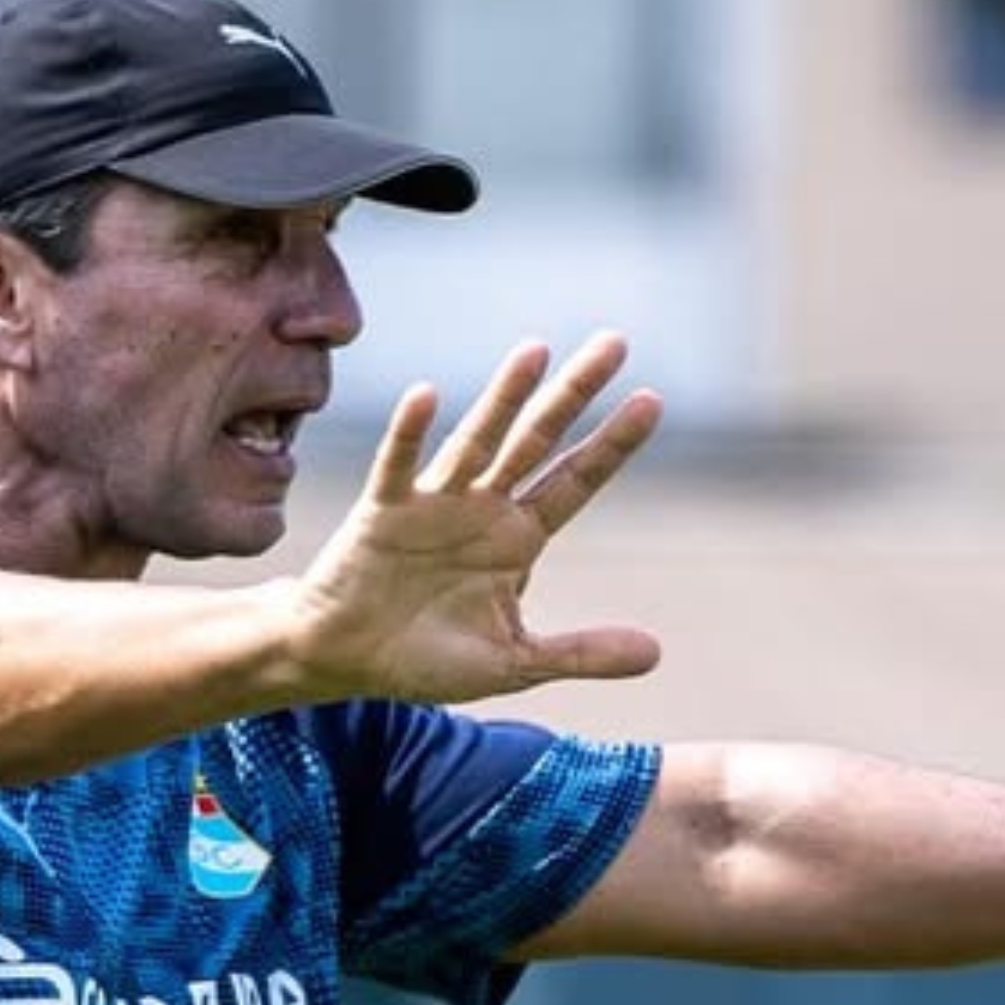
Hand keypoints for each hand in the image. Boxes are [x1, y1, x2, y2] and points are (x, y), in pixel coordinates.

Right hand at [286, 332, 665, 702]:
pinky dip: (409, 432)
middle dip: (574, 393)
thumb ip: (580, 652)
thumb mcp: (514, 662)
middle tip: (616, 343)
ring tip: (535, 351)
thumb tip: (656, 654)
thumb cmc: (425, 658)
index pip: (574, 481)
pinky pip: (398, 466)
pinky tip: (425, 396)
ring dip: (503, 398)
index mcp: (517, 539)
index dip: (612, 444)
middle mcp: (482, 507)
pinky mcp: (382, 511)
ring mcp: (433, 503)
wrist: (347, 661)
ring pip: (475, 441)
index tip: (651, 400)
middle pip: (537, 440)